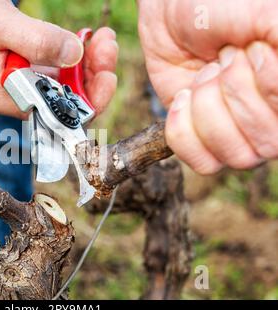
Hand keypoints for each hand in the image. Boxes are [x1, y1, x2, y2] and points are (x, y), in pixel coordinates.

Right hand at [0, 0, 117, 118]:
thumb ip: (37, 41)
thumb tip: (75, 54)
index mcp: (6, 97)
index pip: (58, 114)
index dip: (90, 98)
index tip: (107, 72)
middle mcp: (13, 95)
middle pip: (65, 98)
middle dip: (93, 73)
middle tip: (106, 41)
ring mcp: (15, 81)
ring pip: (61, 82)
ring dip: (86, 61)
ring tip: (100, 36)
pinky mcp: (16, 66)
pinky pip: (50, 68)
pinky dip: (69, 54)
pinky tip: (82, 38)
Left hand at [138, 0, 277, 173]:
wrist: (174, 9)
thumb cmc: (230, 5)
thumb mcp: (271, 18)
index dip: (266, 85)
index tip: (252, 48)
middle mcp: (274, 119)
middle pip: (265, 146)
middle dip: (233, 92)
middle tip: (224, 58)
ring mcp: (239, 132)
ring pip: (234, 157)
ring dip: (208, 107)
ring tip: (205, 73)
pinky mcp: (201, 137)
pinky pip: (201, 162)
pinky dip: (184, 129)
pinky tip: (183, 97)